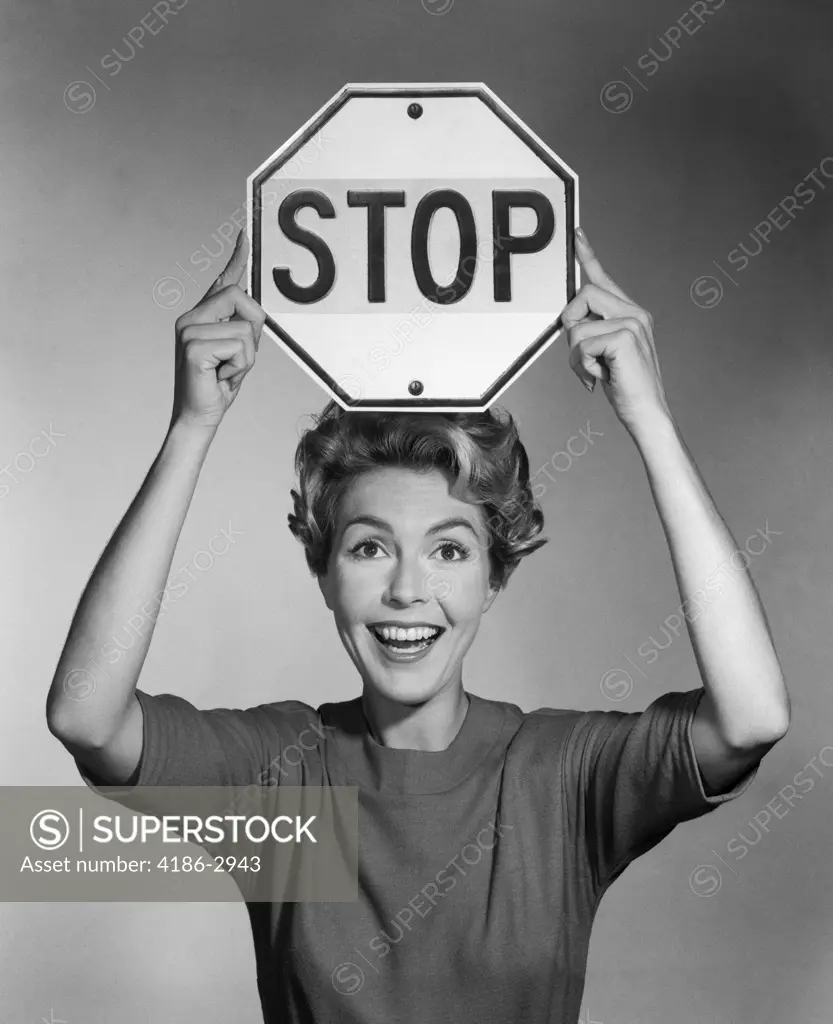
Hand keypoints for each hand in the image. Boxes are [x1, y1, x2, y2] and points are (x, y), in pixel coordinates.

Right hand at [170, 230, 265, 430]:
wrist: (199, 416)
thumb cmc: (218, 385)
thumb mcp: (238, 351)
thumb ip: (244, 327)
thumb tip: (256, 306)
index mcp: (201, 316)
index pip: (222, 282)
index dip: (236, 258)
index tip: (245, 234)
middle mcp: (191, 317)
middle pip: (240, 297)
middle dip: (252, 331)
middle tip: (236, 359)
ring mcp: (189, 330)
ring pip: (244, 329)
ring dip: (246, 358)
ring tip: (226, 371)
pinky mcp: (193, 346)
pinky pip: (238, 346)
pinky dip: (239, 367)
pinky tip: (220, 377)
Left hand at [560, 227, 672, 437]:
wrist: (647, 413)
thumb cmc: (625, 388)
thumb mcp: (604, 354)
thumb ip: (592, 332)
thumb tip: (568, 320)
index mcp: (631, 313)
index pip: (604, 279)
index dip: (588, 255)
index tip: (576, 232)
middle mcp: (635, 312)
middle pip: (581, 296)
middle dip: (570, 327)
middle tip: (582, 357)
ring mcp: (633, 322)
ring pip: (577, 325)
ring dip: (575, 356)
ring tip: (593, 372)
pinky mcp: (626, 337)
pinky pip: (581, 344)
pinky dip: (582, 366)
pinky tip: (599, 378)